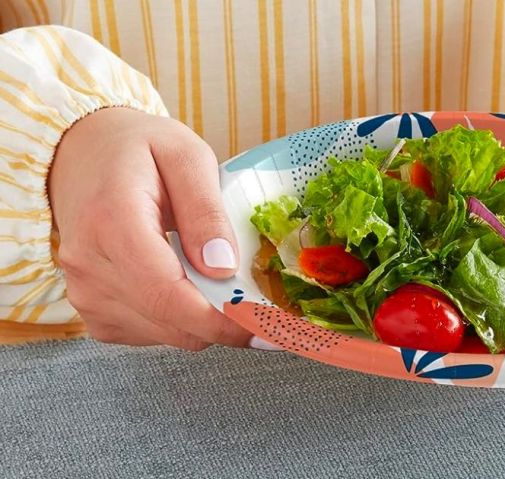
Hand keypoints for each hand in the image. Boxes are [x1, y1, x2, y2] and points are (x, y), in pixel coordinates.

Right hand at [50, 107, 250, 349]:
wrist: (82, 154)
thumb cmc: (137, 150)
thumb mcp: (186, 156)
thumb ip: (206, 211)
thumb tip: (223, 267)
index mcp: (112, 222)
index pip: (166, 293)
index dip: (221, 318)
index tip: (265, 325)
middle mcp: (90, 265)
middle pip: (172, 321)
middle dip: (225, 320)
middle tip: (261, 302)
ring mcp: (85, 293)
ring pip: (168, 334)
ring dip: (204, 318)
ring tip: (215, 275)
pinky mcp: (92, 311)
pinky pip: (152, 333)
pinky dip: (180, 319)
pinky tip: (184, 281)